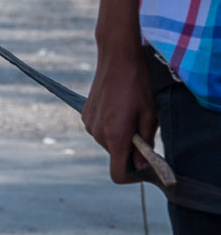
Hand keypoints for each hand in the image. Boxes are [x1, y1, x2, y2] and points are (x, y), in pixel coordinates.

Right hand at [81, 39, 157, 182]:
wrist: (117, 57)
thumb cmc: (136, 84)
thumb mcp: (150, 115)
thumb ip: (145, 144)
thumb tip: (140, 164)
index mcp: (115, 135)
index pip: (118, 174)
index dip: (133, 176)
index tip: (143, 165)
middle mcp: (98, 133)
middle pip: (114, 156)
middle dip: (129, 150)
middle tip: (141, 130)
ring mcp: (89, 123)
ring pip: (108, 142)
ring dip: (120, 136)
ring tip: (130, 114)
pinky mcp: (85, 114)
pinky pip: (100, 130)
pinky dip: (111, 126)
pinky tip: (118, 108)